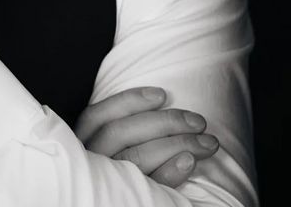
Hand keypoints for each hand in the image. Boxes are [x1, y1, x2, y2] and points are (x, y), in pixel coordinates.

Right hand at [75, 87, 219, 186]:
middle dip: (163, 122)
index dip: (129, 101)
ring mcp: (107, 183)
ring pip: (136, 157)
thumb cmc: (128, 166)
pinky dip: (170, 172)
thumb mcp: (117, 144)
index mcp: (83, 142)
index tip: (162, 94)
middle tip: (198, 121)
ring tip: (207, 142)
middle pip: (120, 133)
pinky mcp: (127, 201)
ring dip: (176, 144)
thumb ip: (127, 127)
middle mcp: (91, 161)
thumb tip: (161, 99)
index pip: (97, 115)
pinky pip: (150, 186)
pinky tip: (190, 161)